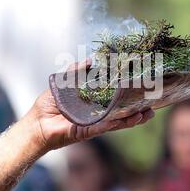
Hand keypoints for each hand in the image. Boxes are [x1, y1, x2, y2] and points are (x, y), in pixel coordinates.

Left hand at [25, 59, 154, 150]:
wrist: (36, 123)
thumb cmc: (49, 104)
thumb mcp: (64, 82)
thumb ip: (77, 71)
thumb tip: (92, 59)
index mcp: (93, 103)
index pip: (114, 98)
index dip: (128, 94)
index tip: (142, 88)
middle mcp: (97, 114)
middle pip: (121, 112)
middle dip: (137, 109)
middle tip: (153, 104)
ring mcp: (94, 124)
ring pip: (117, 121)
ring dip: (133, 118)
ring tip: (147, 114)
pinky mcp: (87, 131)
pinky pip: (104, 126)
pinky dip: (116, 122)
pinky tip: (130, 119)